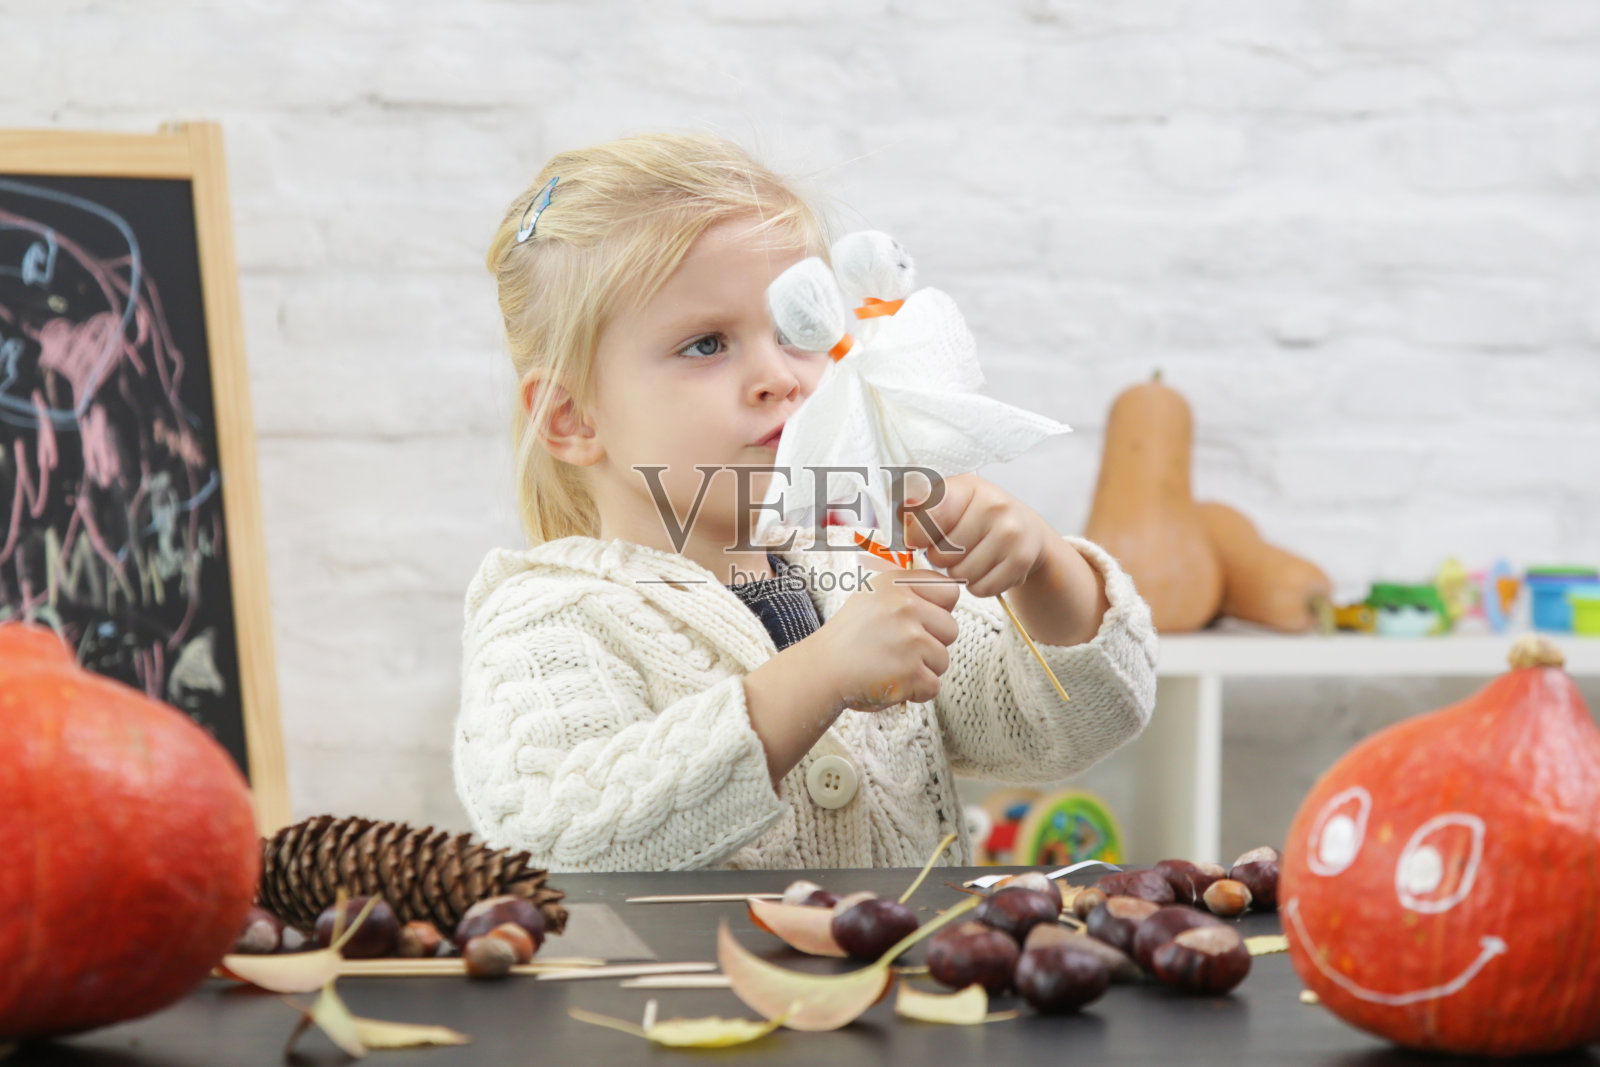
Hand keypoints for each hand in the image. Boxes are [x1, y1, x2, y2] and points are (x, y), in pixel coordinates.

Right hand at [811, 565, 959, 711]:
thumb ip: (907, 590)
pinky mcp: (911, 672)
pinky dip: (915, 691)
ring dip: (922, 669)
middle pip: (951, 629)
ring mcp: (910, 639)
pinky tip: (892, 682)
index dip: (939, 610)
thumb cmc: (849, 637)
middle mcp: (905, 606)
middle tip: (900, 648)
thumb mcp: (872, 596)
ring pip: (943, 660)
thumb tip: (949, 590)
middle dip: (932, 644)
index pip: (949, 591)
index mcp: (897, 583)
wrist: (820, 671)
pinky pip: (933, 686)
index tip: (918, 621)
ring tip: (892, 665)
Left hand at [898, 473, 1052, 598]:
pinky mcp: (1022, 559)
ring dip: (961, 574)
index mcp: (968, 487)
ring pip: (961, 574)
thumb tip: (899, 516)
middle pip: (942, 554)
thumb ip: (920, 508)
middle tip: (955, 550)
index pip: (928, 517)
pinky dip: (979, 586)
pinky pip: (982, 588)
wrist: (1029, 532)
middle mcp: (993, 505)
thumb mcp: (951, 502)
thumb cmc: (980, 518)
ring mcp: (1011, 532)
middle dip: (942, 559)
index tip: (921, 540)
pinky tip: (987, 569)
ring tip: (972, 558)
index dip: (918, 536)